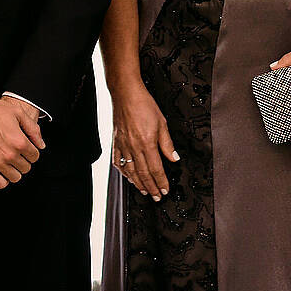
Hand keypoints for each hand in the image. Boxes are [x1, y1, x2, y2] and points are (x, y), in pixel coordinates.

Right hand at [0, 96, 45, 188]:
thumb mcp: (16, 113)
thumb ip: (32, 129)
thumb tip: (41, 144)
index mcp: (19, 141)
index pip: (34, 156)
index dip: (32, 152)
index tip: (26, 150)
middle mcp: (10, 154)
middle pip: (26, 168)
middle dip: (23, 162)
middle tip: (17, 156)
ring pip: (14, 177)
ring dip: (14, 171)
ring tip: (9, 164)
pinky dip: (2, 180)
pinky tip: (0, 171)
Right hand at [109, 81, 177, 200]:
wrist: (126, 94)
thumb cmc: (144, 105)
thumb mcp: (162, 122)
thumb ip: (167, 143)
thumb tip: (174, 158)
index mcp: (147, 143)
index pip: (156, 168)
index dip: (161, 181)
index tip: (165, 190)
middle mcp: (134, 147)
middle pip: (143, 173)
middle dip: (151, 187)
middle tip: (156, 196)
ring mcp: (123, 146)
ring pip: (130, 171)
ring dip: (138, 183)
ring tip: (144, 191)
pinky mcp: (116, 142)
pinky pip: (118, 162)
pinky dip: (124, 173)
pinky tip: (128, 177)